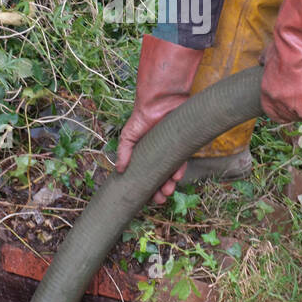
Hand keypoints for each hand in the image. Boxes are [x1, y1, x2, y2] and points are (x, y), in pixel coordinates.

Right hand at [114, 35, 202, 204]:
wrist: (160, 101)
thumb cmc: (142, 117)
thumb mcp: (128, 136)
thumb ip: (124, 151)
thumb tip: (119, 170)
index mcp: (145, 155)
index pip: (146, 175)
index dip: (147, 187)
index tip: (147, 198)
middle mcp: (159, 155)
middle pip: (160, 177)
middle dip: (160, 190)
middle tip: (160, 200)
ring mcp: (171, 151)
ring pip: (172, 172)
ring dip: (170, 184)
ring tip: (168, 192)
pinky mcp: (182, 145)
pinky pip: (182, 161)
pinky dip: (179, 169)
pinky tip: (176, 177)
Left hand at [260, 36, 301, 122]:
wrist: (296, 50)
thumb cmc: (284, 49)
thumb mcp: (269, 55)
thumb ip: (264, 59)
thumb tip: (261, 60)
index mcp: (265, 89)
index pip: (270, 110)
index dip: (280, 113)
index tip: (287, 113)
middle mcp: (274, 99)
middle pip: (284, 116)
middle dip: (294, 116)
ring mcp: (287, 104)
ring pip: (297, 117)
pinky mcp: (301, 105)